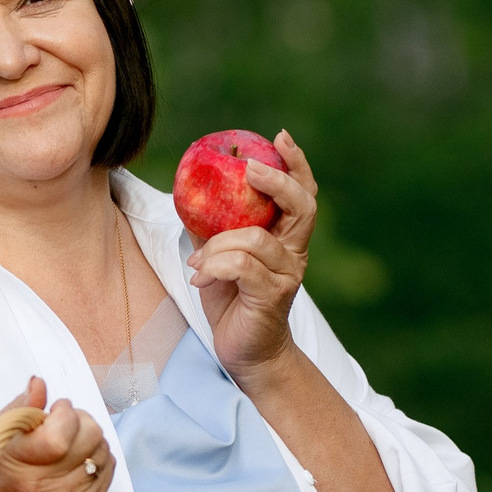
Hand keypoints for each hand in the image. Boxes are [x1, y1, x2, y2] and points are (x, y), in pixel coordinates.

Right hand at [0, 377, 114, 491]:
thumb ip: (18, 409)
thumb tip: (39, 382)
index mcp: (22, 463)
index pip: (63, 428)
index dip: (64, 411)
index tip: (53, 411)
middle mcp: (49, 485)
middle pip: (91, 435)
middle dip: (80, 420)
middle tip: (64, 424)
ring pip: (103, 451)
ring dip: (90, 439)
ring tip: (70, 443)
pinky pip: (108, 471)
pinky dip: (98, 458)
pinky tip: (79, 460)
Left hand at [189, 129, 318, 390]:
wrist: (246, 353)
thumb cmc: (233, 303)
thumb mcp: (219, 258)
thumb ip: (214, 227)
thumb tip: (188, 194)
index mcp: (286, 238)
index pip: (303, 193)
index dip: (295, 164)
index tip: (279, 138)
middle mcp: (294, 253)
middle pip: (302, 206)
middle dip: (277, 182)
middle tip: (250, 170)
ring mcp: (287, 275)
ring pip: (254, 238)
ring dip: (217, 245)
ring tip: (198, 262)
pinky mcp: (272, 295)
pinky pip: (241, 266)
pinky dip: (214, 266)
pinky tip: (199, 278)